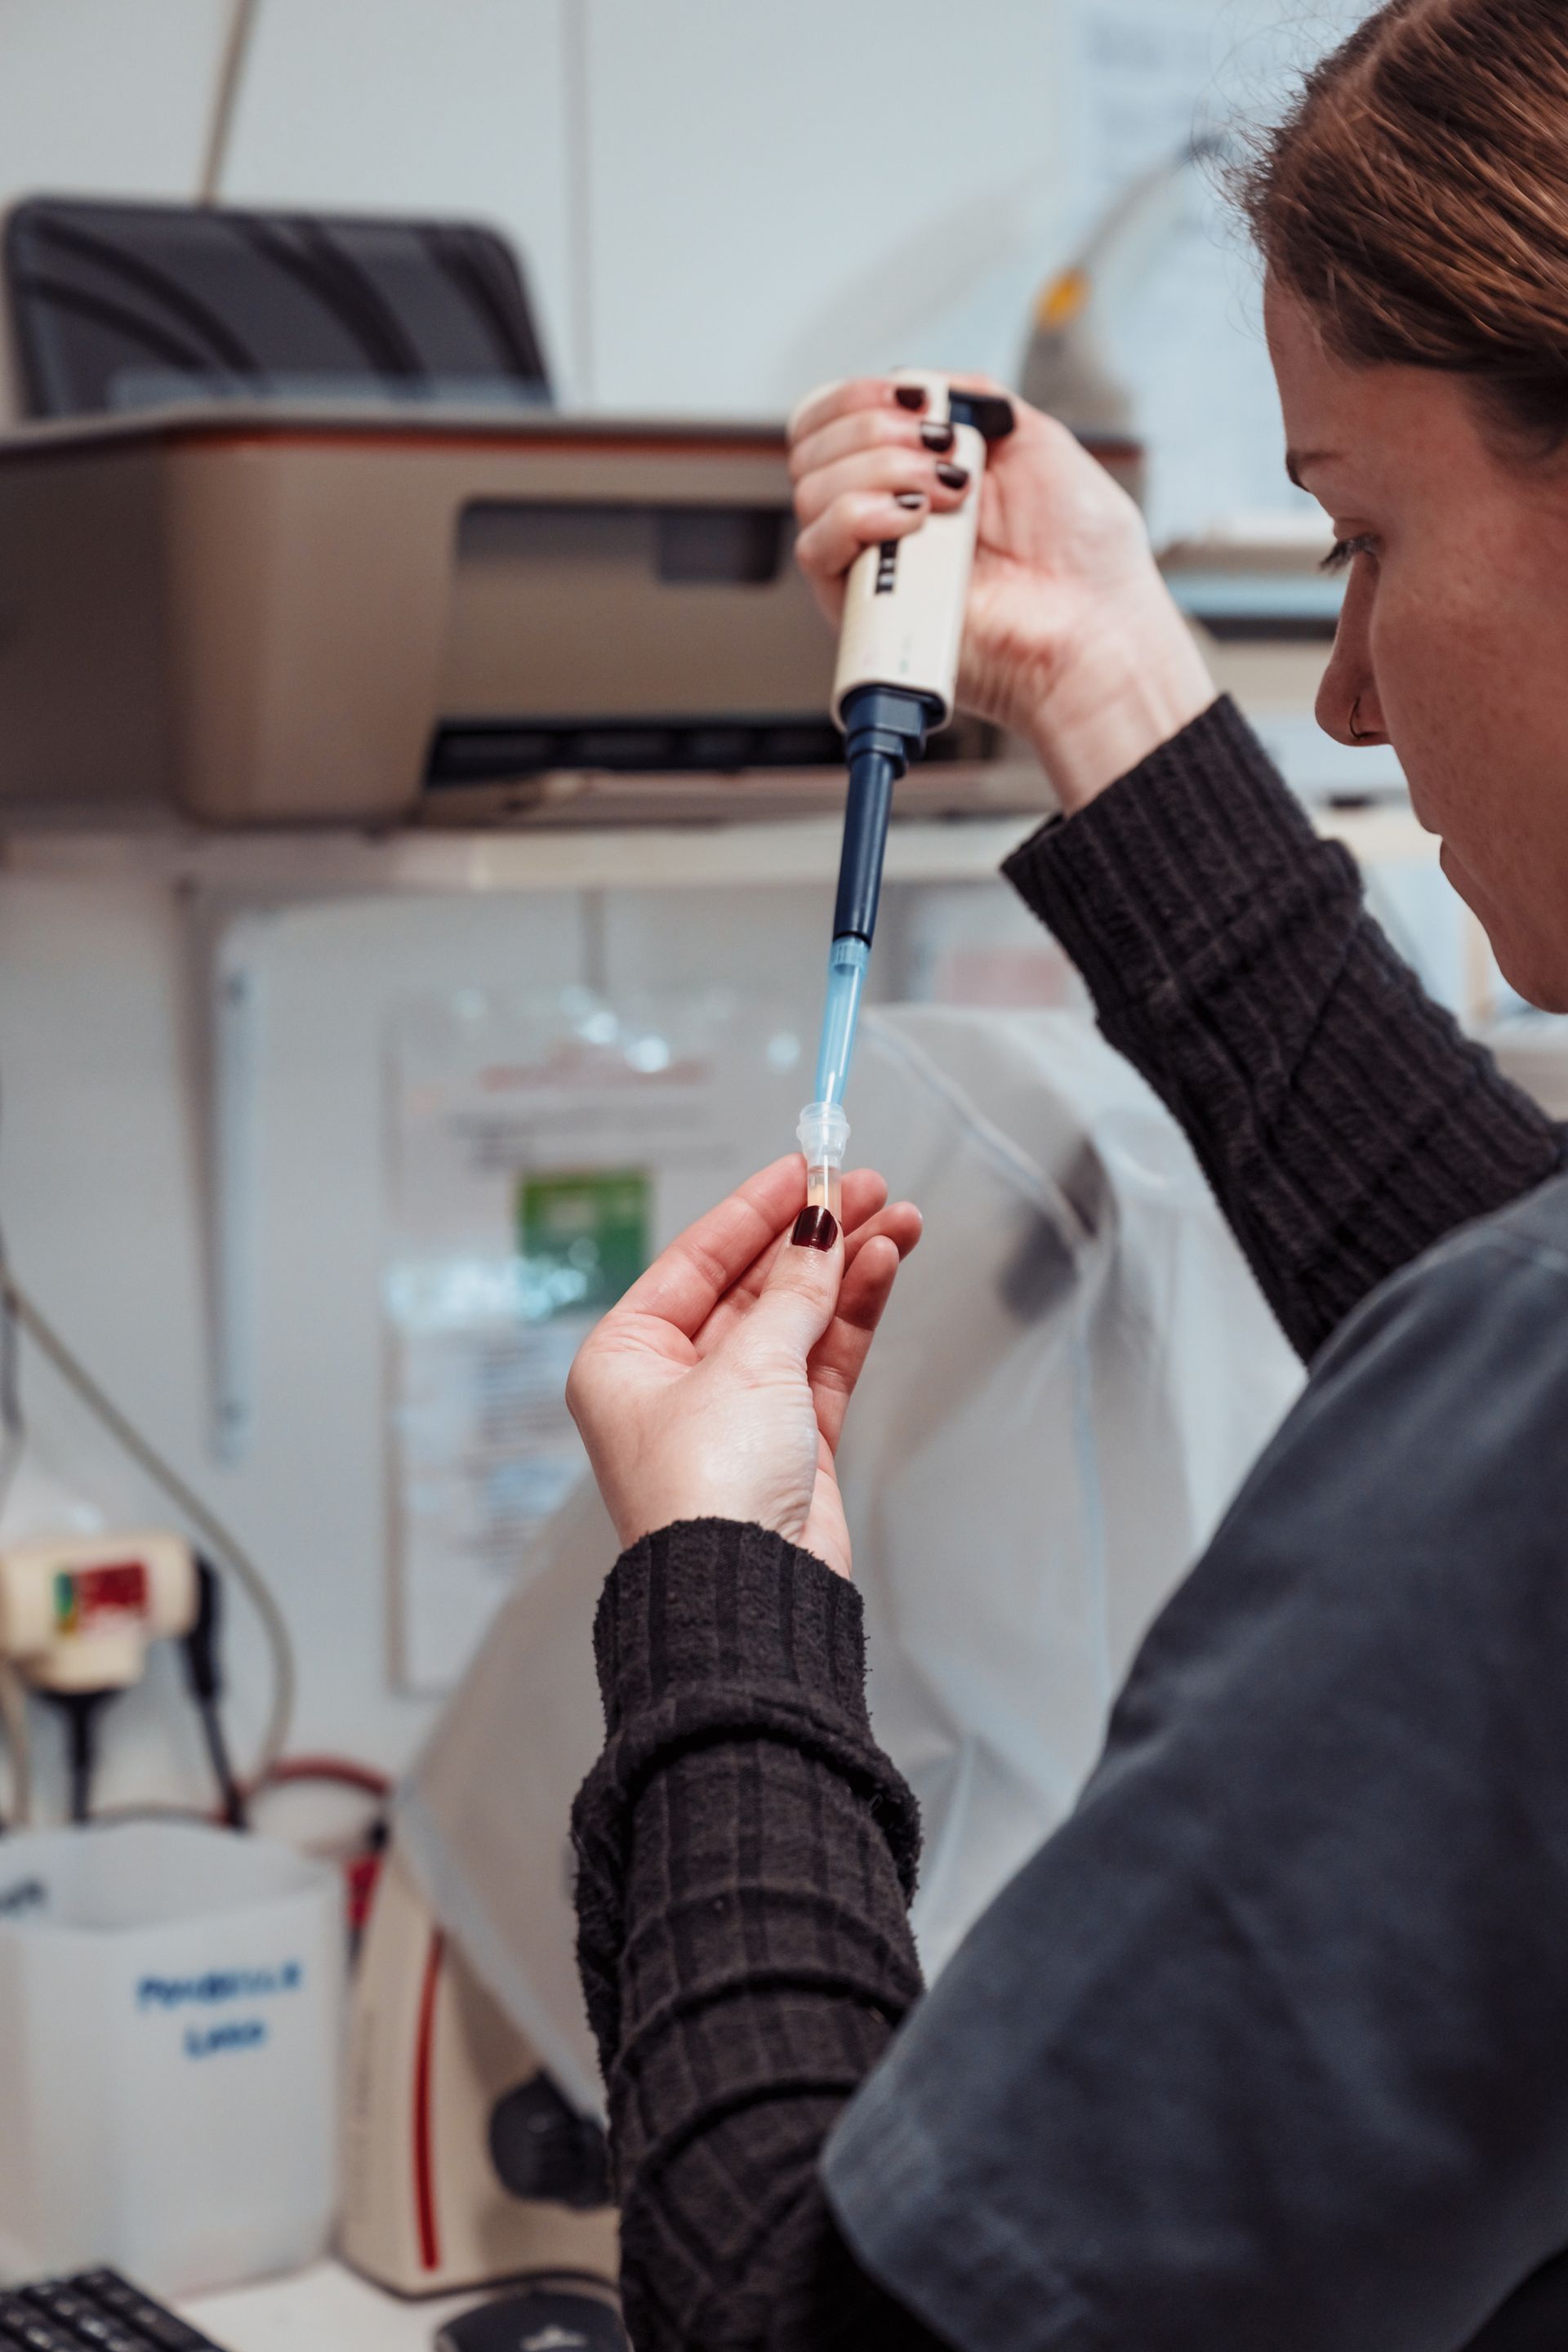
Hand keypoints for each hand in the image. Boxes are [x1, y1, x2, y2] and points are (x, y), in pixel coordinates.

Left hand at [566, 1157, 921, 1578]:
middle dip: (812, 1236)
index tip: (802, 1167)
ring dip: (846, 1268)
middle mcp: (676, 1382)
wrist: (751, 1594)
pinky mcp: (792, 1442)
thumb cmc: (708, 1491)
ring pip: (798, 1317)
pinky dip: (854, 1313)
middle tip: (863, 1188)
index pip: (697, 1258)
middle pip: (753, 1284)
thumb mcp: (748, 1366)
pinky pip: (825, 1358)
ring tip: (897, 1219)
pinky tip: (884, 1266)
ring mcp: (738, 1412)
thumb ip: (793, 1290)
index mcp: (627, 1357)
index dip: (754, 1209)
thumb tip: (821, 1228)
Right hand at [789, 375, 1214, 809]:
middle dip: (873, 426)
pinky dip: (858, 515)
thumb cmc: (1083, 558)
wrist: (1094, 628)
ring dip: (879, 468)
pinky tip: (914, 521)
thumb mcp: (1033, 439)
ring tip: (946, 493)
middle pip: (813, 445)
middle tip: (940, 449)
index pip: (835, 420)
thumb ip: (971, 399)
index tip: (916, 400)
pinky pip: (816, 547)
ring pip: (811, 488)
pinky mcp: (861, 609)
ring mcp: (872, 562)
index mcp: (916, 474)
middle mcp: (886, 516)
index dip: (857, 396)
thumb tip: (918, 385)